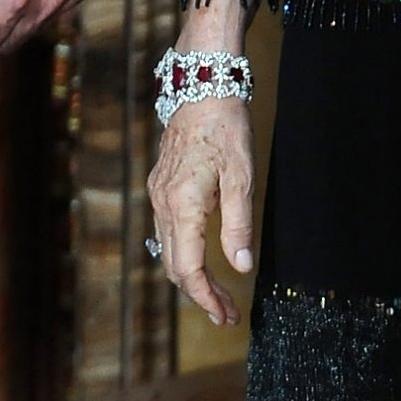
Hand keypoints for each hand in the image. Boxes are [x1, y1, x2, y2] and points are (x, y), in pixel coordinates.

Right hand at [147, 94, 255, 326]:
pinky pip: (168, 231)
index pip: (188, 269)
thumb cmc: (225, 126)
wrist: (202, 85)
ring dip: (192, 276)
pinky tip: (203, 257)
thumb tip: (241, 267)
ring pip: (169, 250)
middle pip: (175, 266)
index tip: (225, 315)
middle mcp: (163, 203)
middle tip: (227, 313)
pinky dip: (184, 253)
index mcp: (182, 205)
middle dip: (201, 294)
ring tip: (219, 293)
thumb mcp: (242, 174)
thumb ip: (239, 223)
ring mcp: (159, 194)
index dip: (206, 298)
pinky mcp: (162, 185)